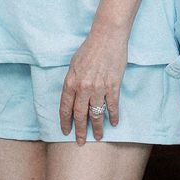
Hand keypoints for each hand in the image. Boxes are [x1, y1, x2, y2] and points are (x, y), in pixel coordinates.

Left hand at [60, 25, 128, 143]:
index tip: (66, 131)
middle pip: (80, 114)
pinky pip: (112, 106)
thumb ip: (72, 82)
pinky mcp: (113, 86)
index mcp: (70, 81)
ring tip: (99, 137)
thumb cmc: (89, 49)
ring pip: (96, 114)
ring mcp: (98, 88)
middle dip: (80, 130)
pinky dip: (113, 116)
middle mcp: (83, 87)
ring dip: (97, 128)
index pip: (65, 107)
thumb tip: (72, 96)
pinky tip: (114, 123)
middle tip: (81, 142)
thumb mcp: (73, 65)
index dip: (65, 121)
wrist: (107, 37)